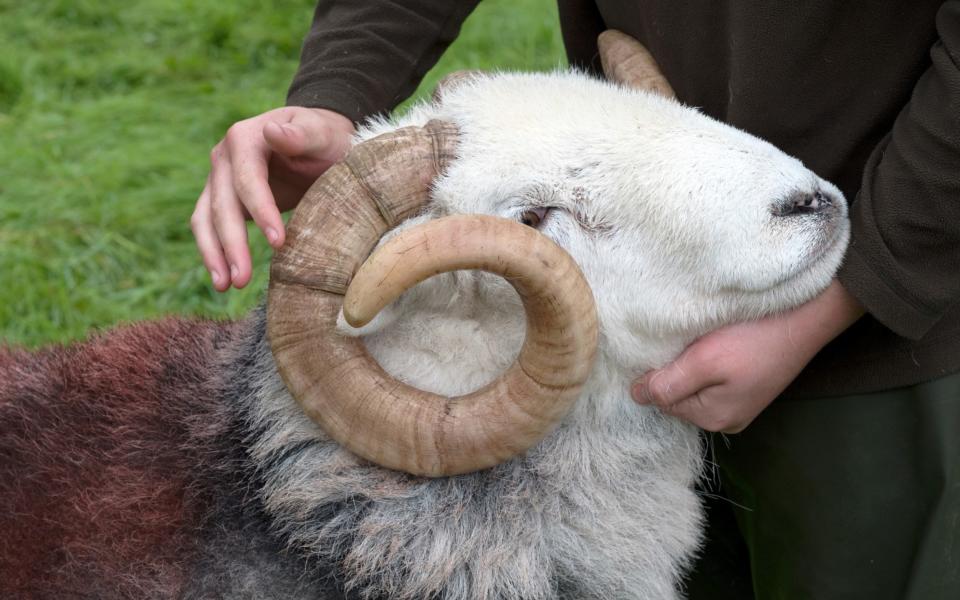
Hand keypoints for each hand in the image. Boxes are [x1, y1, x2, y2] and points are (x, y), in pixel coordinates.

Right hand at [191, 106, 354, 290]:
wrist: (319, 141)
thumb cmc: (325, 138)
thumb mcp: (322, 133)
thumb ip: (301, 134)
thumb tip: (272, 131)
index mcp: (245, 138)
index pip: (248, 179)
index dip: (261, 211)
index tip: (278, 241)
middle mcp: (224, 157)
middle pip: (221, 204)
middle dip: (232, 243)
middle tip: (243, 279)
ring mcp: (219, 179)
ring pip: (205, 219)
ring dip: (213, 254)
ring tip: (225, 286)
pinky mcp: (222, 200)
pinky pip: (209, 228)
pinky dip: (214, 253)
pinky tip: (224, 280)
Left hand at [631, 280, 863, 432]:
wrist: (806, 317)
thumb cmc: (754, 339)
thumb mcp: (705, 361)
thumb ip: (669, 383)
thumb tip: (636, 397)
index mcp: (712, 419)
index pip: (663, 401)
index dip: (658, 373)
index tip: (667, 346)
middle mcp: (726, 420)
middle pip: (679, 395)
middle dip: (675, 370)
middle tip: (685, 341)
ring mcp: (740, 404)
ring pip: (695, 385)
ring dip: (691, 363)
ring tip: (701, 340)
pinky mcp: (749, 386)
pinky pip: (714, 378)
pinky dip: (708, 361)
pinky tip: (716, 343)